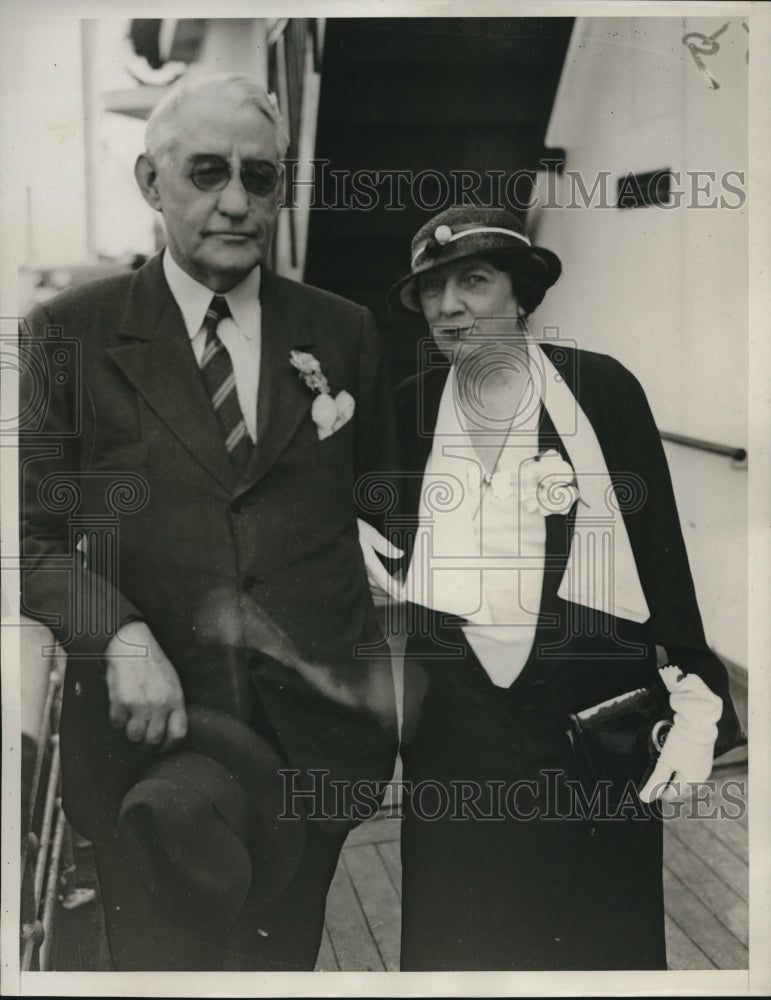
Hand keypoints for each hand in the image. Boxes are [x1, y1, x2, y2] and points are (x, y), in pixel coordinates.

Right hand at [103, 621, 186, 750]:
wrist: (132, 645)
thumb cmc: (152, 662)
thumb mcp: (172, 682)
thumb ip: (172, 705)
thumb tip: (169, 728)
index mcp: (175, 699)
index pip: (178, 733)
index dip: (169, 746)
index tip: (162, 748)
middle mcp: (159, 704)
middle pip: (153, 739)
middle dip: (146, 744)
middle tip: (142, 740)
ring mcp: (140, 704)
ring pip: (134, 736)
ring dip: (131, 733)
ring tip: (131, 722)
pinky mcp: (121, 702)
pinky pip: (117, 723)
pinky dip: (117, 719)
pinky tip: (120, 708)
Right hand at [357, 519, 404, 601]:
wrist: (334, 531)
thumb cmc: (350, 529)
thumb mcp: (369, 533)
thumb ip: (383, 544)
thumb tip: (399, 554)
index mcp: (367, 559)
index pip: (383, 577)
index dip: (393, 588)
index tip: (402, 595)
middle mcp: (361, 567)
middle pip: (377, 584)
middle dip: (389, 590)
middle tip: (400, 595)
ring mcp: (356, 567)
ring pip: (370, 583)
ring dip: (381, 587)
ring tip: (391, 590)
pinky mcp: (353, 566)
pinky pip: (364, 579)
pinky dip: (373, 583)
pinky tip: (376, 583)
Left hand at [638, 666, 721, 802]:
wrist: (698, 721)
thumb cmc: (681, 742)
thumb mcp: (665, 762)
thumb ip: (656, 781)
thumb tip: (645, 798)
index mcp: (692, 781)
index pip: (672, 794)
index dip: (658, 789)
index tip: (648, 781)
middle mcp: (701, 776)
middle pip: (680, 787)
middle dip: (666, 783)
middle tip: (653, 773)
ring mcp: (704, 766)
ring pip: (685, 776)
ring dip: (673, 774)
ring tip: (662, 765)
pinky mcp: (704, 755)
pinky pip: (690, 766)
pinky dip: (680, 765)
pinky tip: (673, 757)